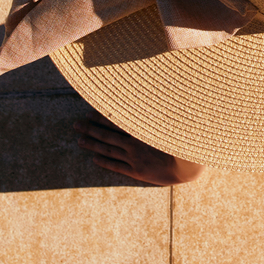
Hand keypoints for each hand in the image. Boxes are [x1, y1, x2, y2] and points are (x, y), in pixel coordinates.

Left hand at [74, 108, 205, 185]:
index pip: (115, 120)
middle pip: (107, 135)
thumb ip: (158, 109)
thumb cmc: (180, 141)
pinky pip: (116, 166)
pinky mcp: (137, 172)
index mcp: (140, 129)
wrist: (188, 165)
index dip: (101, 116)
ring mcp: (133, 158)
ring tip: (79, 141)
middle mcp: (133, 143)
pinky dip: (104, 162)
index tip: (89, 112)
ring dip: (92, 145)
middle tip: (76, 125)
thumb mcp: (169, 120)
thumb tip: (152, 92)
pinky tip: (94, 159)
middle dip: (90, 129)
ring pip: (108, 150)